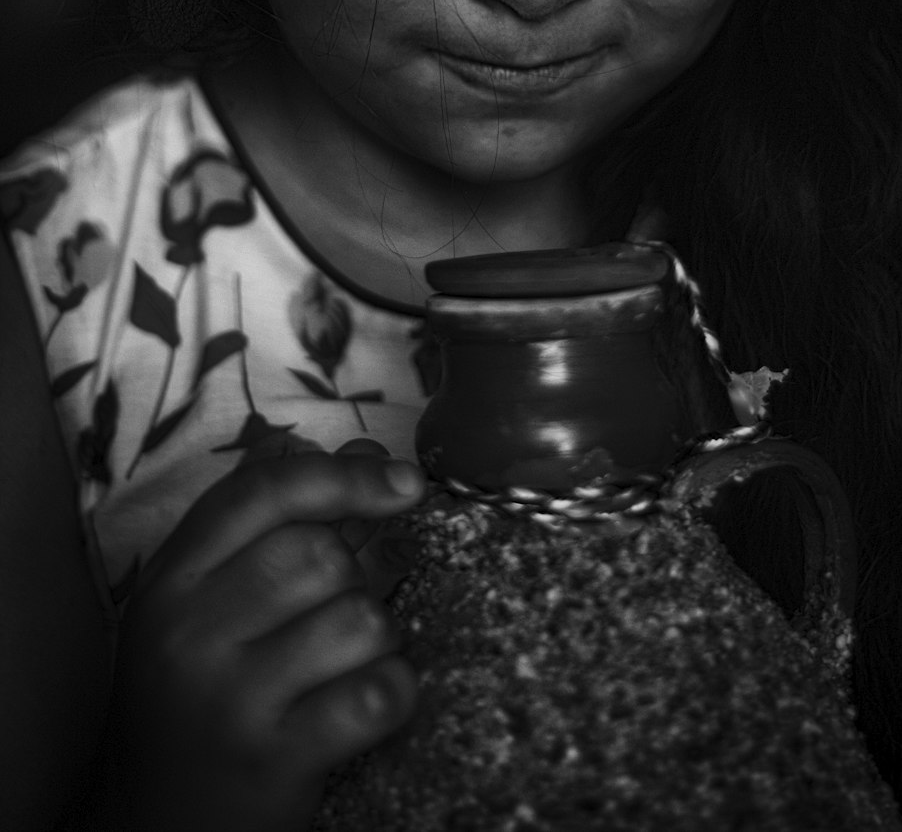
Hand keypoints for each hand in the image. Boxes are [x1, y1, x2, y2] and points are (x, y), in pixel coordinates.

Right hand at [89, 440, 424, 831]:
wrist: (155, 822)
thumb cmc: (194, 692)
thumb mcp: (203, 600)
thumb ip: (273, 519)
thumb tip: (362, 448)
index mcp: (172, 580)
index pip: (263, 492)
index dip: (344, 475)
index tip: (404, 482)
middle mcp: (191, 635)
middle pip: (318, 554)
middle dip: (353, 576)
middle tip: (338, 609)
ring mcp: (231, 702)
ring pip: (358, 620)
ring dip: (376, 636)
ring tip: (344, 662)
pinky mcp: (275, 763)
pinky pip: (375, 695)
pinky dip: (393, 692)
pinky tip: (364, 702)